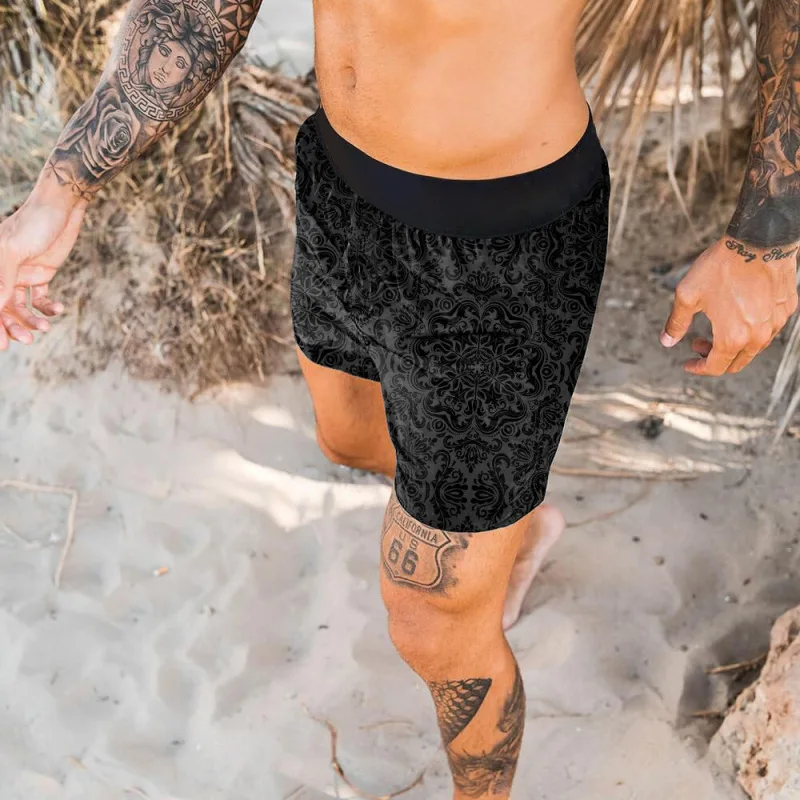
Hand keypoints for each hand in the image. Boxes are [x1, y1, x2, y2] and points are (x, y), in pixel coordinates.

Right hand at [0, 188, 87, 349]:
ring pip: (21, 307)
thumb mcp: (14, 250)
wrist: (62, 207)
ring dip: (32, 319)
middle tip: (27, 340)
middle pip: (2, 308)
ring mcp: (21, 274)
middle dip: (13, 326)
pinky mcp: (41, 274)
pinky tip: (58, 309)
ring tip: (45, 326)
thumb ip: (2, 279)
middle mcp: (2, 272)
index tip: (2, 345)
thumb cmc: (34, 222)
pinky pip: (41, 299)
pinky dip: (48, 307)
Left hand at [661, 237, 798, 375]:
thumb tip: (667, 342)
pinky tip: (738, 314)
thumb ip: (676, 323)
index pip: (716, 367)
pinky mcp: (787, 308)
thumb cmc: (721, 267)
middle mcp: (759, 336)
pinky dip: (751, 330)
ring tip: (716, 326)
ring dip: (733, 345)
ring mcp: (776, 323)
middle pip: (736, 363)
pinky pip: (768, 329)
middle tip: (698, 343)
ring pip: (753, 348)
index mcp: (733, 338)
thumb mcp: (688, 295)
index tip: (688, 363)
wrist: (759, 239)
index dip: (698, 368)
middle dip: (714, 359)